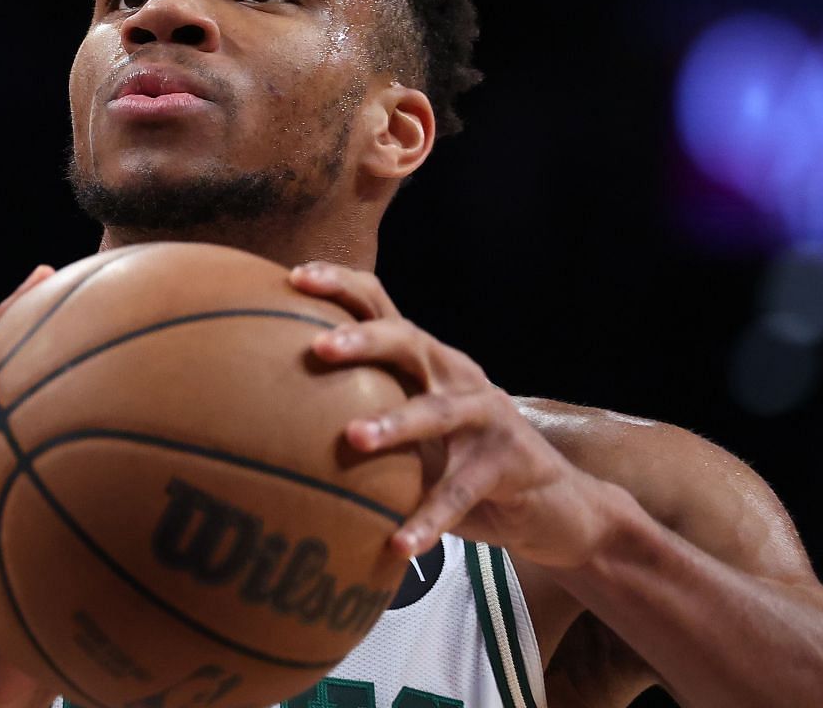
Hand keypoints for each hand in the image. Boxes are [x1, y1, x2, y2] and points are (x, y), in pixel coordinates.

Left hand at [289, 261, 618, 569]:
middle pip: (408, 340)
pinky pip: (460, 493)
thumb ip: (362, 413)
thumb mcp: (412, 431)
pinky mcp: (508, 464)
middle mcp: (455, 375)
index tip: (294, 278)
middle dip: (363, 339)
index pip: (380, 305)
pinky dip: (429, 519)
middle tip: (319, 348)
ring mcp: (486, 416)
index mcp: (425, 359)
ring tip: (354, 438)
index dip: (340, 287)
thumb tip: (268, 419)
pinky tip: (398, 544)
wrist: (553, 503)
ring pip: (438, 411)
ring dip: (396, 423)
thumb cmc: (459, 462)